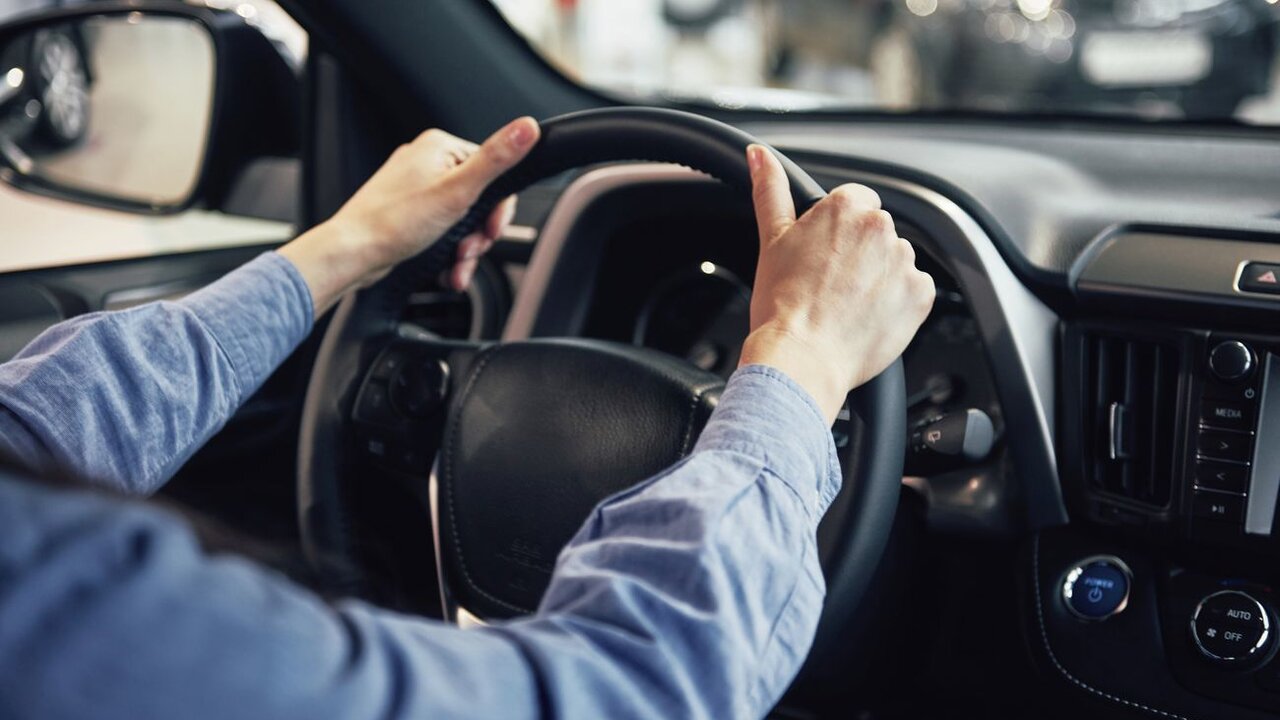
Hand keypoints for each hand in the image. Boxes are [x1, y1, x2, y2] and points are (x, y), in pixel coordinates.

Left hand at [279, 117, 540, 313]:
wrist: (352, 254)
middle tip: (468, 250)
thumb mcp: (458, 191)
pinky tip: (444, 269)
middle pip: (478, 200)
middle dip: (478, 235)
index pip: (493, 172)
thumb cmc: (393, 223)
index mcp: (440, 147)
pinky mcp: (409, 213)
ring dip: (464, 250)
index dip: (497, 209)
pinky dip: (447, 253)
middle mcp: (427, 163)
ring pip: (462, 221)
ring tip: (455, 265)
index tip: (490, 231)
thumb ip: (496, 160)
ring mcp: (416, 189)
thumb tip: (527, 128)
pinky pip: (442, 232)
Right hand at [738, 144, 934, 423]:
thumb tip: (759, 155)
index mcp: (846, 207)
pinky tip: (867, 317)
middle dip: (859, 253)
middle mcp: (881, 227)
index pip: (854, 202)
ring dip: (878, 277)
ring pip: (894, 261)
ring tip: (846, 306)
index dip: (836, 231)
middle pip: (876, 231)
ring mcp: (904, 262)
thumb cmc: (782, 304)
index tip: (823, 256)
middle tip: (829, 285)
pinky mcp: (920, 295)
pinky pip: (913, 291)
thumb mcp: (771, 240)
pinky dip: (896, 303)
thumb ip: (770, 190)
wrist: (802, 358)